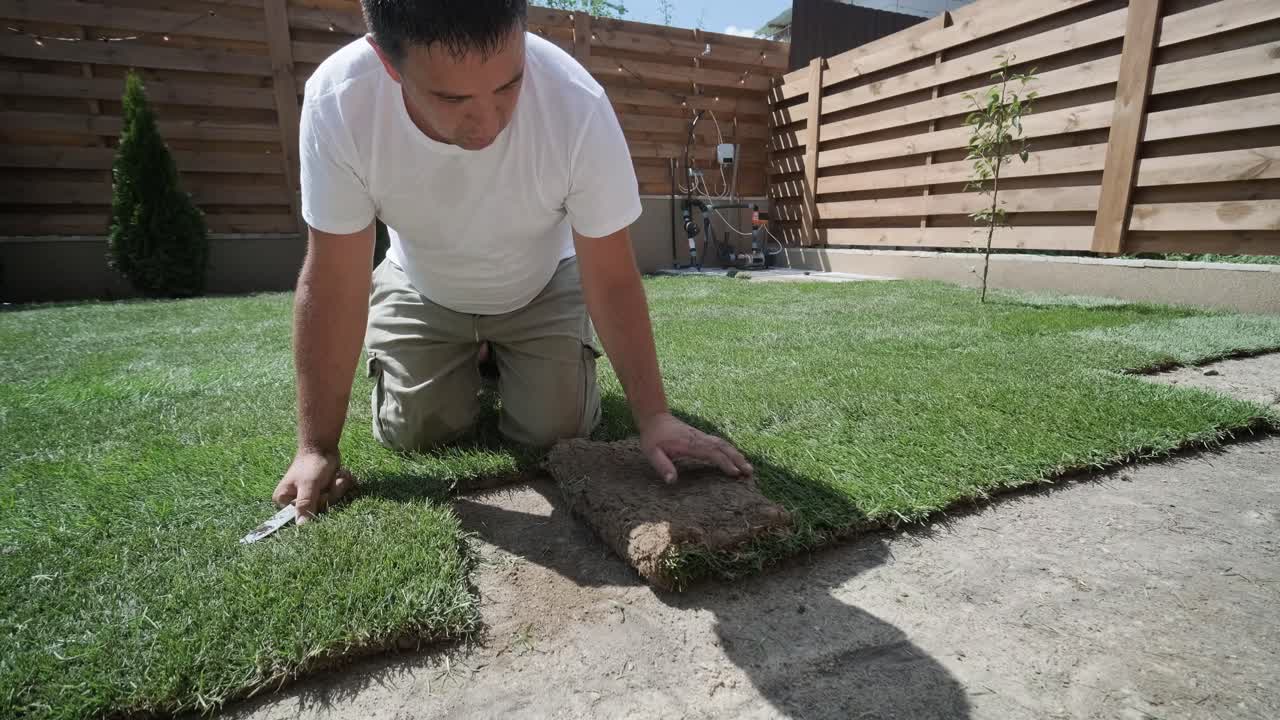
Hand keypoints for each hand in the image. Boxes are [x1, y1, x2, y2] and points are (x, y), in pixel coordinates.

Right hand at [272, 449, 354, 523]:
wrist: (323, 446)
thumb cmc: (311, 463)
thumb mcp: (308, 485)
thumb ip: (305, 504)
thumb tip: (300, 526)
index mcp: (284, 500)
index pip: (301, 517)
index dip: (314, 506)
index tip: (318, 492)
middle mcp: (296, 501)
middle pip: (319, 511)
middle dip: (328, 495)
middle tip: (326, 481)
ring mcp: (312, 497)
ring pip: (331, 504)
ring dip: (337, 488)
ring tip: (334, 476)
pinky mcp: (324, 492)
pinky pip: (337, 497)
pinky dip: (340, 486)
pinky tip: (338, 476)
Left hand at [638, 412, 752, 482]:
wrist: (655, 418)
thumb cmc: (653, 437)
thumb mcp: (652, 452)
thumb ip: (662, 465)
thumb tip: (671, 481)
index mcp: (689, 444)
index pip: (711, 453)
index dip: (724, 463)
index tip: (735, 473)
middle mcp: (699, 439)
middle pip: (723, 448)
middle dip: (737, 459)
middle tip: (750, 472)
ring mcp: (702, 436)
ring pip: (724, 444)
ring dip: (737, 455)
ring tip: (748, 467)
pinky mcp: (701, 437)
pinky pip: (719, 443)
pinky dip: (730, 450)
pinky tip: (736, 457)